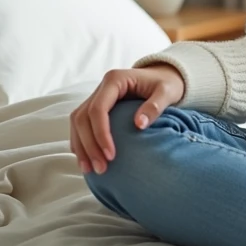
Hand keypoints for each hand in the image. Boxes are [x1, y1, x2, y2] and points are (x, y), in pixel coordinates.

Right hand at [69, 64, 185, 174]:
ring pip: (78, 122)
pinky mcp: (96, 107)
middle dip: (89, 145)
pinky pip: (81, 125)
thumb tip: (139, 125)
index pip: (98, 109)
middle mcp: (101, 88)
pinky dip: (81, 142)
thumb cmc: (166, 84)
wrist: (163, 76)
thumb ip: (155, 105)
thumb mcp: (167, 92)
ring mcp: (96, 97)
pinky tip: (87, 160)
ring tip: (90, 169)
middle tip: (101, 168)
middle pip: (83, 118)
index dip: (101, 133)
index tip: (111, 155)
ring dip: (81, 147)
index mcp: (115, 80)